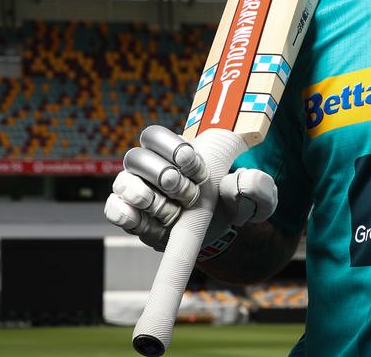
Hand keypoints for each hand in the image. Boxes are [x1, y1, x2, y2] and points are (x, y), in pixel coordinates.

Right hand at [103, 125, 277, 254]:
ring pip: (123, 182)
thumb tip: (241, 182)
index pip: (155, 136)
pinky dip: (125, 214)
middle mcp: (150, 167)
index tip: (196, 168)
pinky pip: (113, 209)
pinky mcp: (129, 216)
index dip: (172, 148)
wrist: (216, 234)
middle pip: (136, 157)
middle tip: (188, 195)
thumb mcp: (254, 196)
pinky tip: (143, 221)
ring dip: (148, 198)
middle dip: (164, 176)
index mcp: (175, 151)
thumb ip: (256, 187)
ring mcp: (135, 191)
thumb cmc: (229, 205)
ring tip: (173, 214)